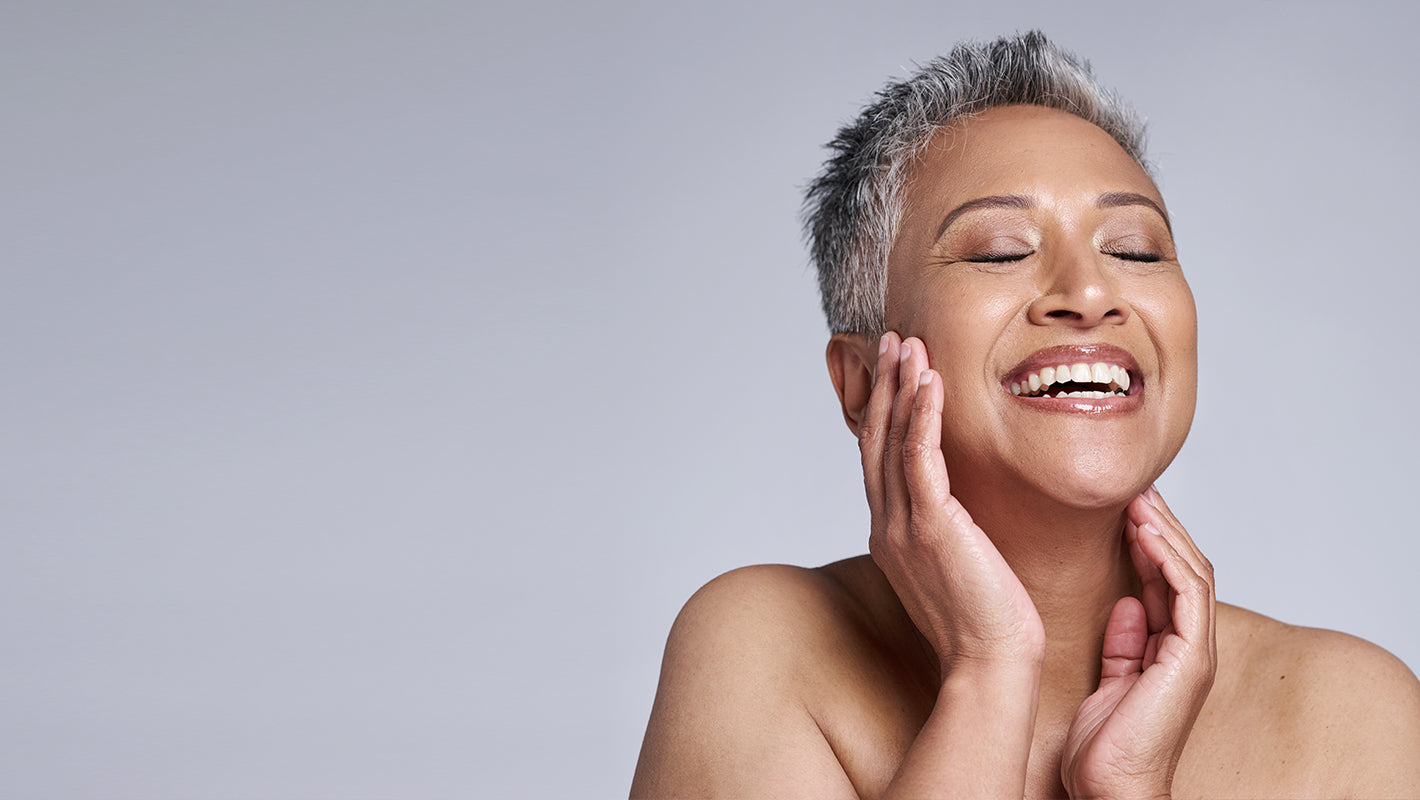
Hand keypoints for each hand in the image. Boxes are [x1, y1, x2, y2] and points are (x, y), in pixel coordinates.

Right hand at [861, 332, 1045, 667]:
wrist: (991, 664)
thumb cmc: (986, 624)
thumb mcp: (958, 566)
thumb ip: (948, 531)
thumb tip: (960, 510)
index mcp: (891, 535)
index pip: (881, 459)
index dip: (885, 410)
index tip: (897, 371)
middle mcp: (887, 526)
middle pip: (876, 440)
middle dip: (884, 386)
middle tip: (892, 341)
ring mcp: (904, 526)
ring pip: (892, 441)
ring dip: (899, 387)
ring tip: (908, 346)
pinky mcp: (931, 527)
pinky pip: (920, 457)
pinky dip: (921, 415)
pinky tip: (930, 381)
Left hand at [1060, 486, 1216, 798]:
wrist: (1113, 788)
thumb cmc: (1106, 748)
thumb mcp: (1109, 681)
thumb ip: (1122, 643)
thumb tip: (1126, 603)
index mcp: (1169, 648)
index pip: (1166, 579)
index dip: (1148, 540)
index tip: (1124, 506)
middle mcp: (1189, 645)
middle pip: (1184, 568)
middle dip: (1161, 525)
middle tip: (1136, 487)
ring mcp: (1194, 652)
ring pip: (1191, 573)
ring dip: (1166, 531)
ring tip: (1140, 497)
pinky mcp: (1190, 659)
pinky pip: (1188, 595)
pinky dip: (1168, 559)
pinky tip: (1146, 532)